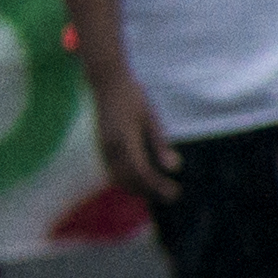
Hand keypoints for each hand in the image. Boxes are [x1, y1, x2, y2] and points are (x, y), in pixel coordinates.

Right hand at [84, 53, 171, 209]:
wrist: (107, 82)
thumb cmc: (133, 96)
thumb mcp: (151, 117)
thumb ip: (160, 144)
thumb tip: (174, 167)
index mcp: (125, 140)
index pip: (142, 172)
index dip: (158, 186)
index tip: (175, 192)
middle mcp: (111, 147)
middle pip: (129, 180)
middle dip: (150, 191)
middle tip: (171, 196)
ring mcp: (103, 148)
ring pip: (118, 178)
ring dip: (137, 188)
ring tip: (159, 191)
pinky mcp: (101, 146)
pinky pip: (112, 170)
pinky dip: (127, 180)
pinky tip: (141, 180)